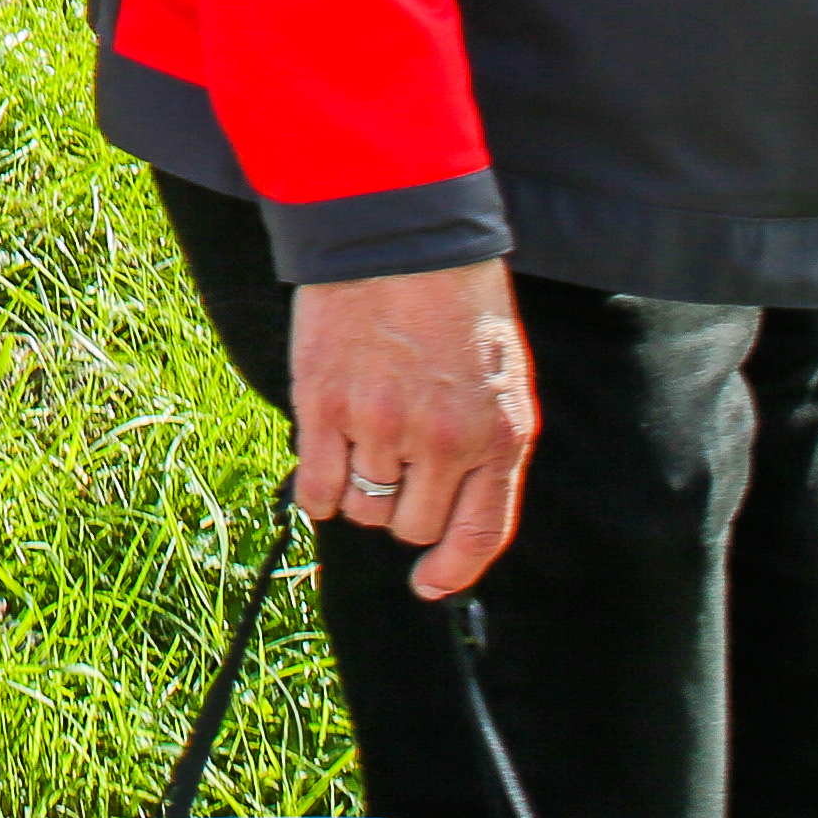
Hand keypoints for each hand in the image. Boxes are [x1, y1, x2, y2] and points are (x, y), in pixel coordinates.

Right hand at [288, 259, 537, 596]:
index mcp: (498, 436)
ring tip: (361, 442)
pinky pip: (317, 486)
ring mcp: (382, 424)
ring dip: (360, 488)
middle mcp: (444, 440)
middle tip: (393, 468)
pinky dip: (317, 492)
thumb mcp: (500, 380)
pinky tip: (321, 469)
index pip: (477, 535)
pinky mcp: (326, 404)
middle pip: (412, 525)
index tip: (429, 585)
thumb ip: (486, 450)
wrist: (402, 233)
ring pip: (364, 506)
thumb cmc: (456, 302)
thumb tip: (450, 519)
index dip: (452, 572)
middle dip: (402, 508)